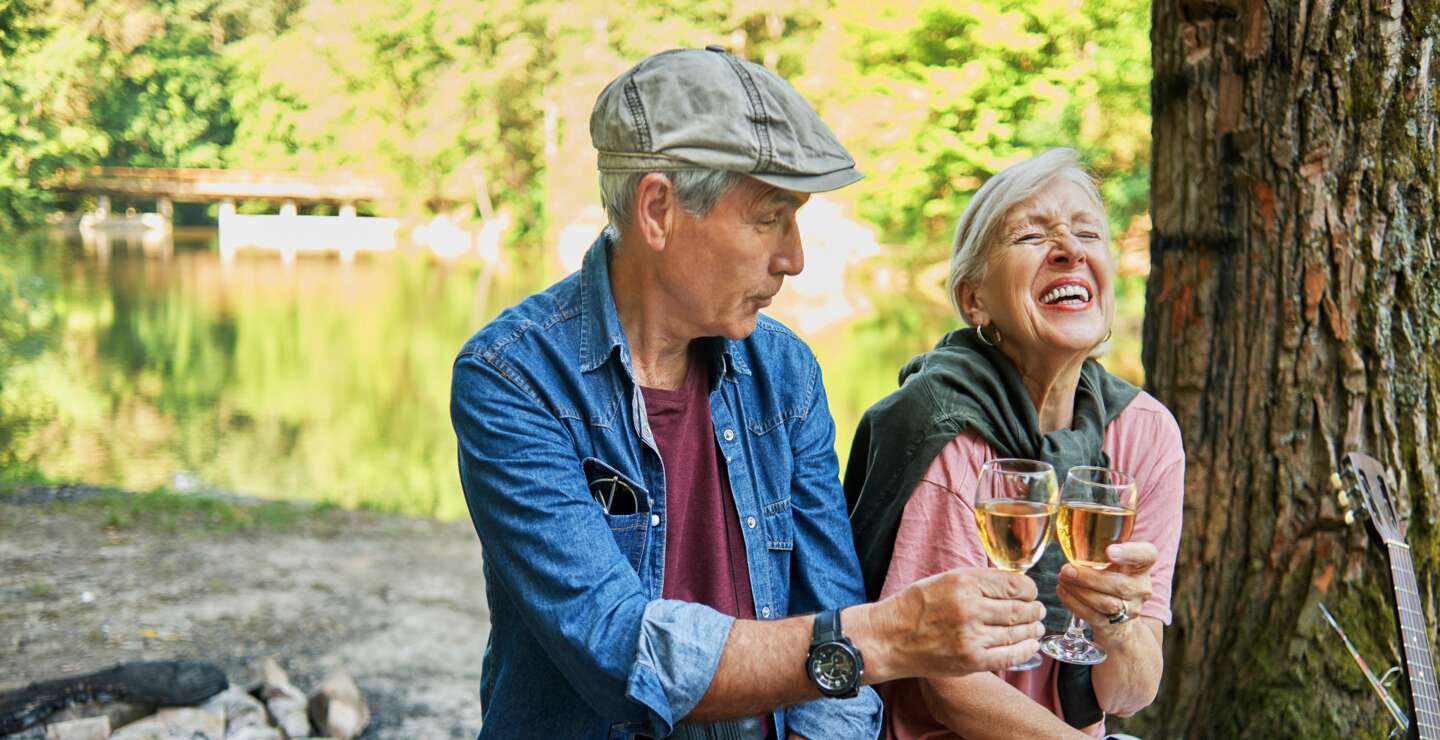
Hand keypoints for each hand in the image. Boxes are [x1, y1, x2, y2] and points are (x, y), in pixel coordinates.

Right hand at [869, 567, 1045, 679]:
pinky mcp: (971, 660)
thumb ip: (978, 581)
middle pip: (1020, 609)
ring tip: (1036, 627)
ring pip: (1018, 632)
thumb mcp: (944, 580)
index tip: (1029, 592)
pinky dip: (1026, 650)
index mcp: (964, 582)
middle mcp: (970, 607)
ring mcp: (971, 636)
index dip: (1029, 589)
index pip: (1014, 584)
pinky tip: (1031, 645)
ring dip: (1033, 630)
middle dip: (1034, 610)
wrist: (889, 638)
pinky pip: (1010, 655)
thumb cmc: (915, 607)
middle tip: (1038, 610)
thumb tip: (1013, 584)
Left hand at [1056, 541, 1156, 640]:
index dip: (1130, 553)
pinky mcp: (1115, 625)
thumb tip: (1058, 528)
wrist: (1119, 613)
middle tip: (1067, 569)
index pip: (1147, 555)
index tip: (1109, 551)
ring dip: (1079, 591)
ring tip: (1062, 578)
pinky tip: (1062, 590)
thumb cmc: (1110, 573)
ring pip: (1107, 604)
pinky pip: (1093, 616)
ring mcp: (1131, 609)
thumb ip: (1091, 542)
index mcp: (1143, 564)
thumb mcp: (1109, 557)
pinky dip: (1074, 603)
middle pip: (1121, 585)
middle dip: (1089, 577)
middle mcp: (1142, 587)